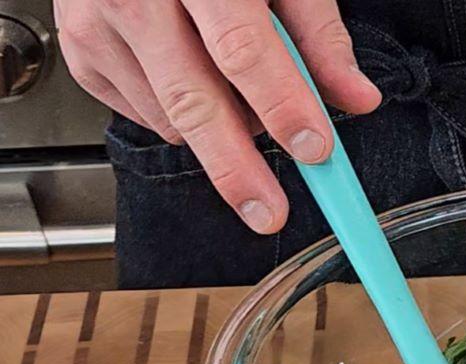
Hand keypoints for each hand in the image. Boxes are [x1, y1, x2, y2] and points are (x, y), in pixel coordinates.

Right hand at [56, 0, 382, 231]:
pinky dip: (180, 118)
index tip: (315, 150)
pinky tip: (194, 81)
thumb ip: (318, 33)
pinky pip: (144, 114)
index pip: (243, 51)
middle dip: (237, 169)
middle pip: (193, 102)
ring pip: (171, 118)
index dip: (283, 106)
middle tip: (269, 211)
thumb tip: (356, 97)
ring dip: (220, 130)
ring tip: (241, 96)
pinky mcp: (83, 52)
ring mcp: (99, 25)